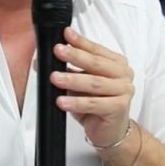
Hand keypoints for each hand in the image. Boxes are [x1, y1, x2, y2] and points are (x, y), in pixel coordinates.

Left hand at [52, 27, 133, 147]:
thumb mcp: (79, 83)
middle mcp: (122, 75)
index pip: (96, 49)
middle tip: (58, 51)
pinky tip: (62, 101)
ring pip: (94, 83)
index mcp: (116, 63)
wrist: (110, 131)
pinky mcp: (119, 108)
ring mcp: (123, 91)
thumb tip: (40, 61)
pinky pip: (94, 104)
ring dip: (72, 80)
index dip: (80, 42)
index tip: (65, 34)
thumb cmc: (96, 104)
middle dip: (74, 56)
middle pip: (95, 63)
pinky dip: (76, 102)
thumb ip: (66, 69)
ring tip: (55, 78)